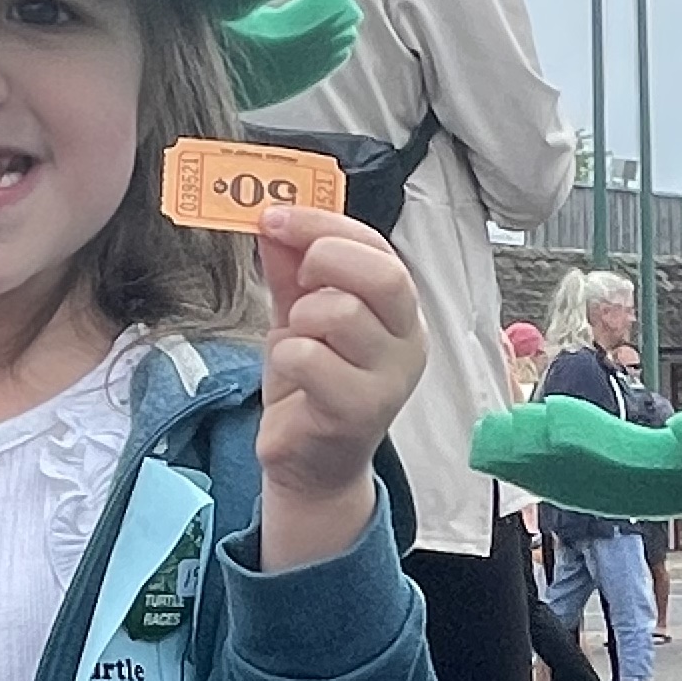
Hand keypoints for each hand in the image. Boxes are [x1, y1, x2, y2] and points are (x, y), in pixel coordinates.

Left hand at [253, 208, 426, 568]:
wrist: (309, 463)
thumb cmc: (312, 386)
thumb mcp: (301, 315)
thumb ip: (291, 268)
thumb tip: (273, 219)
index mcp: (400, 312)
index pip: (378, 248)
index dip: (324, 224)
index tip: (275, 218)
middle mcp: (408, 343)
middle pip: (382, 275)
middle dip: (323, 259)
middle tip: (294, 278)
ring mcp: (389, 380)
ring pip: (341, 313)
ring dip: (301, 320)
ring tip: (298, 343)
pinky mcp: (358, 411)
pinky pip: (309, 357)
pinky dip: (286, 358)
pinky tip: (293, 378)